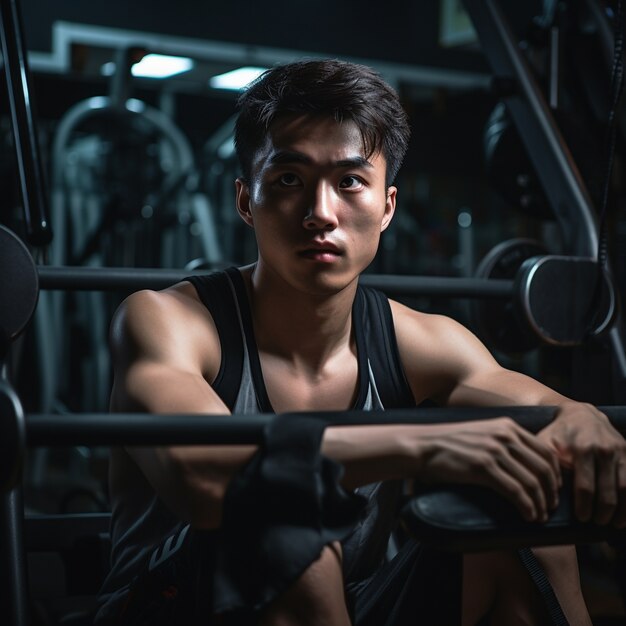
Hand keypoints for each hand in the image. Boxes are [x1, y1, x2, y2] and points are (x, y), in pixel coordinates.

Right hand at [416, 417, 560, 521]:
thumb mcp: (482, 433)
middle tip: (551, 507)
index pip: (546, 450)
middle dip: (552, 491)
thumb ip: (503, 441)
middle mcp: (504, 435)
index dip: (556, 474)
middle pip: (544, 467)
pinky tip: (528, 516)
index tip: (555, 490)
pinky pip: (515, 491)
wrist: (422, 445)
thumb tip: (523, 464)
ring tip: (540, 516)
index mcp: (507, 426)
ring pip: (532, 482)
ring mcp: (494, 450)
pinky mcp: (483, 467)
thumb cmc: (449, 443)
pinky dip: (527, 507)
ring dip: (541, 503)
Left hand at [538, 402, 625, 526]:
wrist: (582, 414)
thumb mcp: (546, 443)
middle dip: (603, 512)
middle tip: (596, 523)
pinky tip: (625, 514)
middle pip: (608, 491)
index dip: (584, 506)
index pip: (585, 486)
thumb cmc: (559, 433)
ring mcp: (621, 452)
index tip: (581, 518)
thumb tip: (545, 491)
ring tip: (612, 523)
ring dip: (622, 510)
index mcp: (582, 449)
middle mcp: (605, 450)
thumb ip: (547, 464)